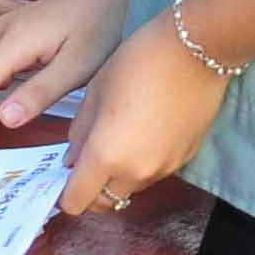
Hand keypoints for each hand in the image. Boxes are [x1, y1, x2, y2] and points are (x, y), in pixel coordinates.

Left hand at [57, 18, 230, 217]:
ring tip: (112, 143)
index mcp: (106, 155)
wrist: (194, 52)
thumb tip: (71, 159)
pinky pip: (154, 174)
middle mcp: (137, 172)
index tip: (59, 179)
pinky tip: (140, 135)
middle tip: (82, 164)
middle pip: (105, 202)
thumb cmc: (136, 63)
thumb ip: (79, 133)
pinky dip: (140, 166)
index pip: (77, 201)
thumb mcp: (94, 94)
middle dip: (89, 190)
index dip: (64, 195)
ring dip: (115, 178)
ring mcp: (165, 168)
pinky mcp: (185, 159)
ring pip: (130, 190)